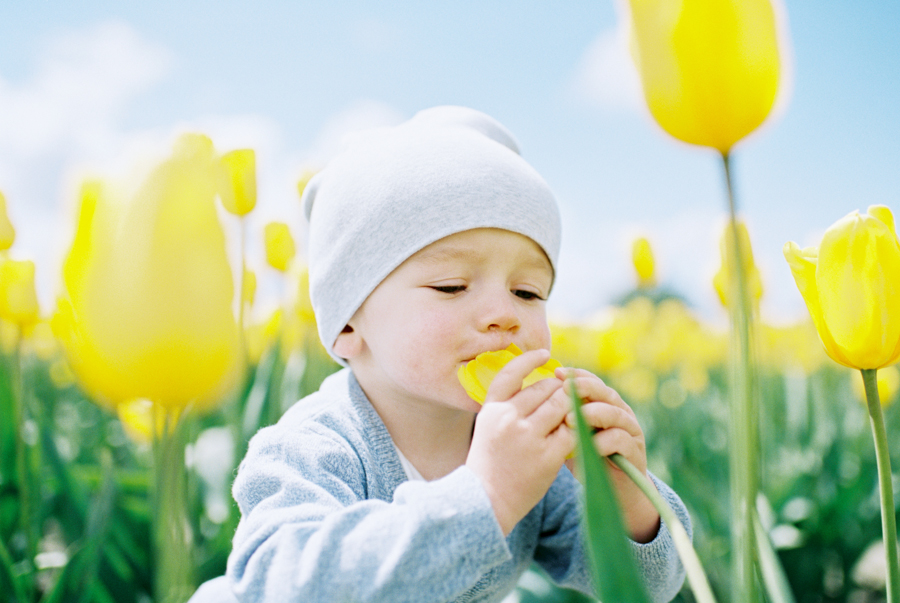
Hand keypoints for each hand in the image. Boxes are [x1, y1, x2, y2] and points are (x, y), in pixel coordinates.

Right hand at [466, 349, 574, 534]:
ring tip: (575, 413)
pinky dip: (580, 428)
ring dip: (572, 406)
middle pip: (544, 388)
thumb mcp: (488, 428)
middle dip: (559, 390)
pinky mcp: (547, 456)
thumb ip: (508, 407)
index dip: (529, 360)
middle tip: (567, 397)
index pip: (511, 373)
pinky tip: (583, 430)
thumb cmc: (489, 463)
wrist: (486, 501)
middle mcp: (508, 418)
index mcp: (492, 409)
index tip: (546, 355)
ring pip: (562, 405)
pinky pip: (573, 431)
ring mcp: (528, 437)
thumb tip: (541, 386)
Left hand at [558, 368, 660, 543]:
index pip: (592, 381)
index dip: (576, 375)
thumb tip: (532, 402)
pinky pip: (621, 440)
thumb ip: (561, 419)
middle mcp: (620, 412)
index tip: (556, 373)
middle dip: (585, 388)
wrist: (613, 491)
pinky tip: (587, 445)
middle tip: (564, 389)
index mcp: (604, 404)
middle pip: (605, 392)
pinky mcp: (635, 452)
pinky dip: (603, 441)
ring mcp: (631, 431)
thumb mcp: (569, 436)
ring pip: (615, 413)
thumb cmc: (586, 459)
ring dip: (592, 413)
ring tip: (570, 419)